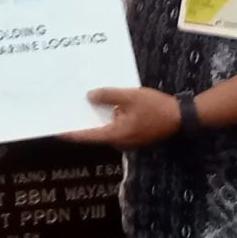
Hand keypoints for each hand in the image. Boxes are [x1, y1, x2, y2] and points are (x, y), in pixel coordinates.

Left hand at [60, 87, 180, 149]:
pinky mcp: (133, 135)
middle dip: (82, 121)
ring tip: (81, 104)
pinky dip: (108, 117)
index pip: (87, 136)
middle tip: (66, 110)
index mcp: (116, 134)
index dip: (70, 133)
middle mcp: (119, 141)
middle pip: (95, 133)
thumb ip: (108, 96)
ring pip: (105, 128)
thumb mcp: (130, 96)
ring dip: (96, 118)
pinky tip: (104, 104)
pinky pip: (115, 126)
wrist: (181, 117)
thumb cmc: (156, 107)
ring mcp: (126, 140)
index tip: (55, 130)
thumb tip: (89, 97)